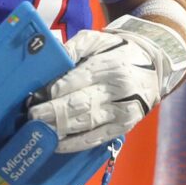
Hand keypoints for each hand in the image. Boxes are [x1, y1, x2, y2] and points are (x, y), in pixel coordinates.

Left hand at [29, 29, 162, 152]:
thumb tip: (50, 61)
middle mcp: (118, 90)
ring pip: (87, 124)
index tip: (33, 97)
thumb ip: (73, 47)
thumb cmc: (117, 50)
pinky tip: (57, 144)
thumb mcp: (96, 39)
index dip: (52, 91)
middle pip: (79, 104)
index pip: (76, 81)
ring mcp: (123, 111)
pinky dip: (75, 144)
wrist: (154, 64)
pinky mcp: (124, 127)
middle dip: (52, 112)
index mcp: (108, 66)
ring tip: (38, 131)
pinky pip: (96, 139)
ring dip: (60, 129)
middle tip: (31, 117)